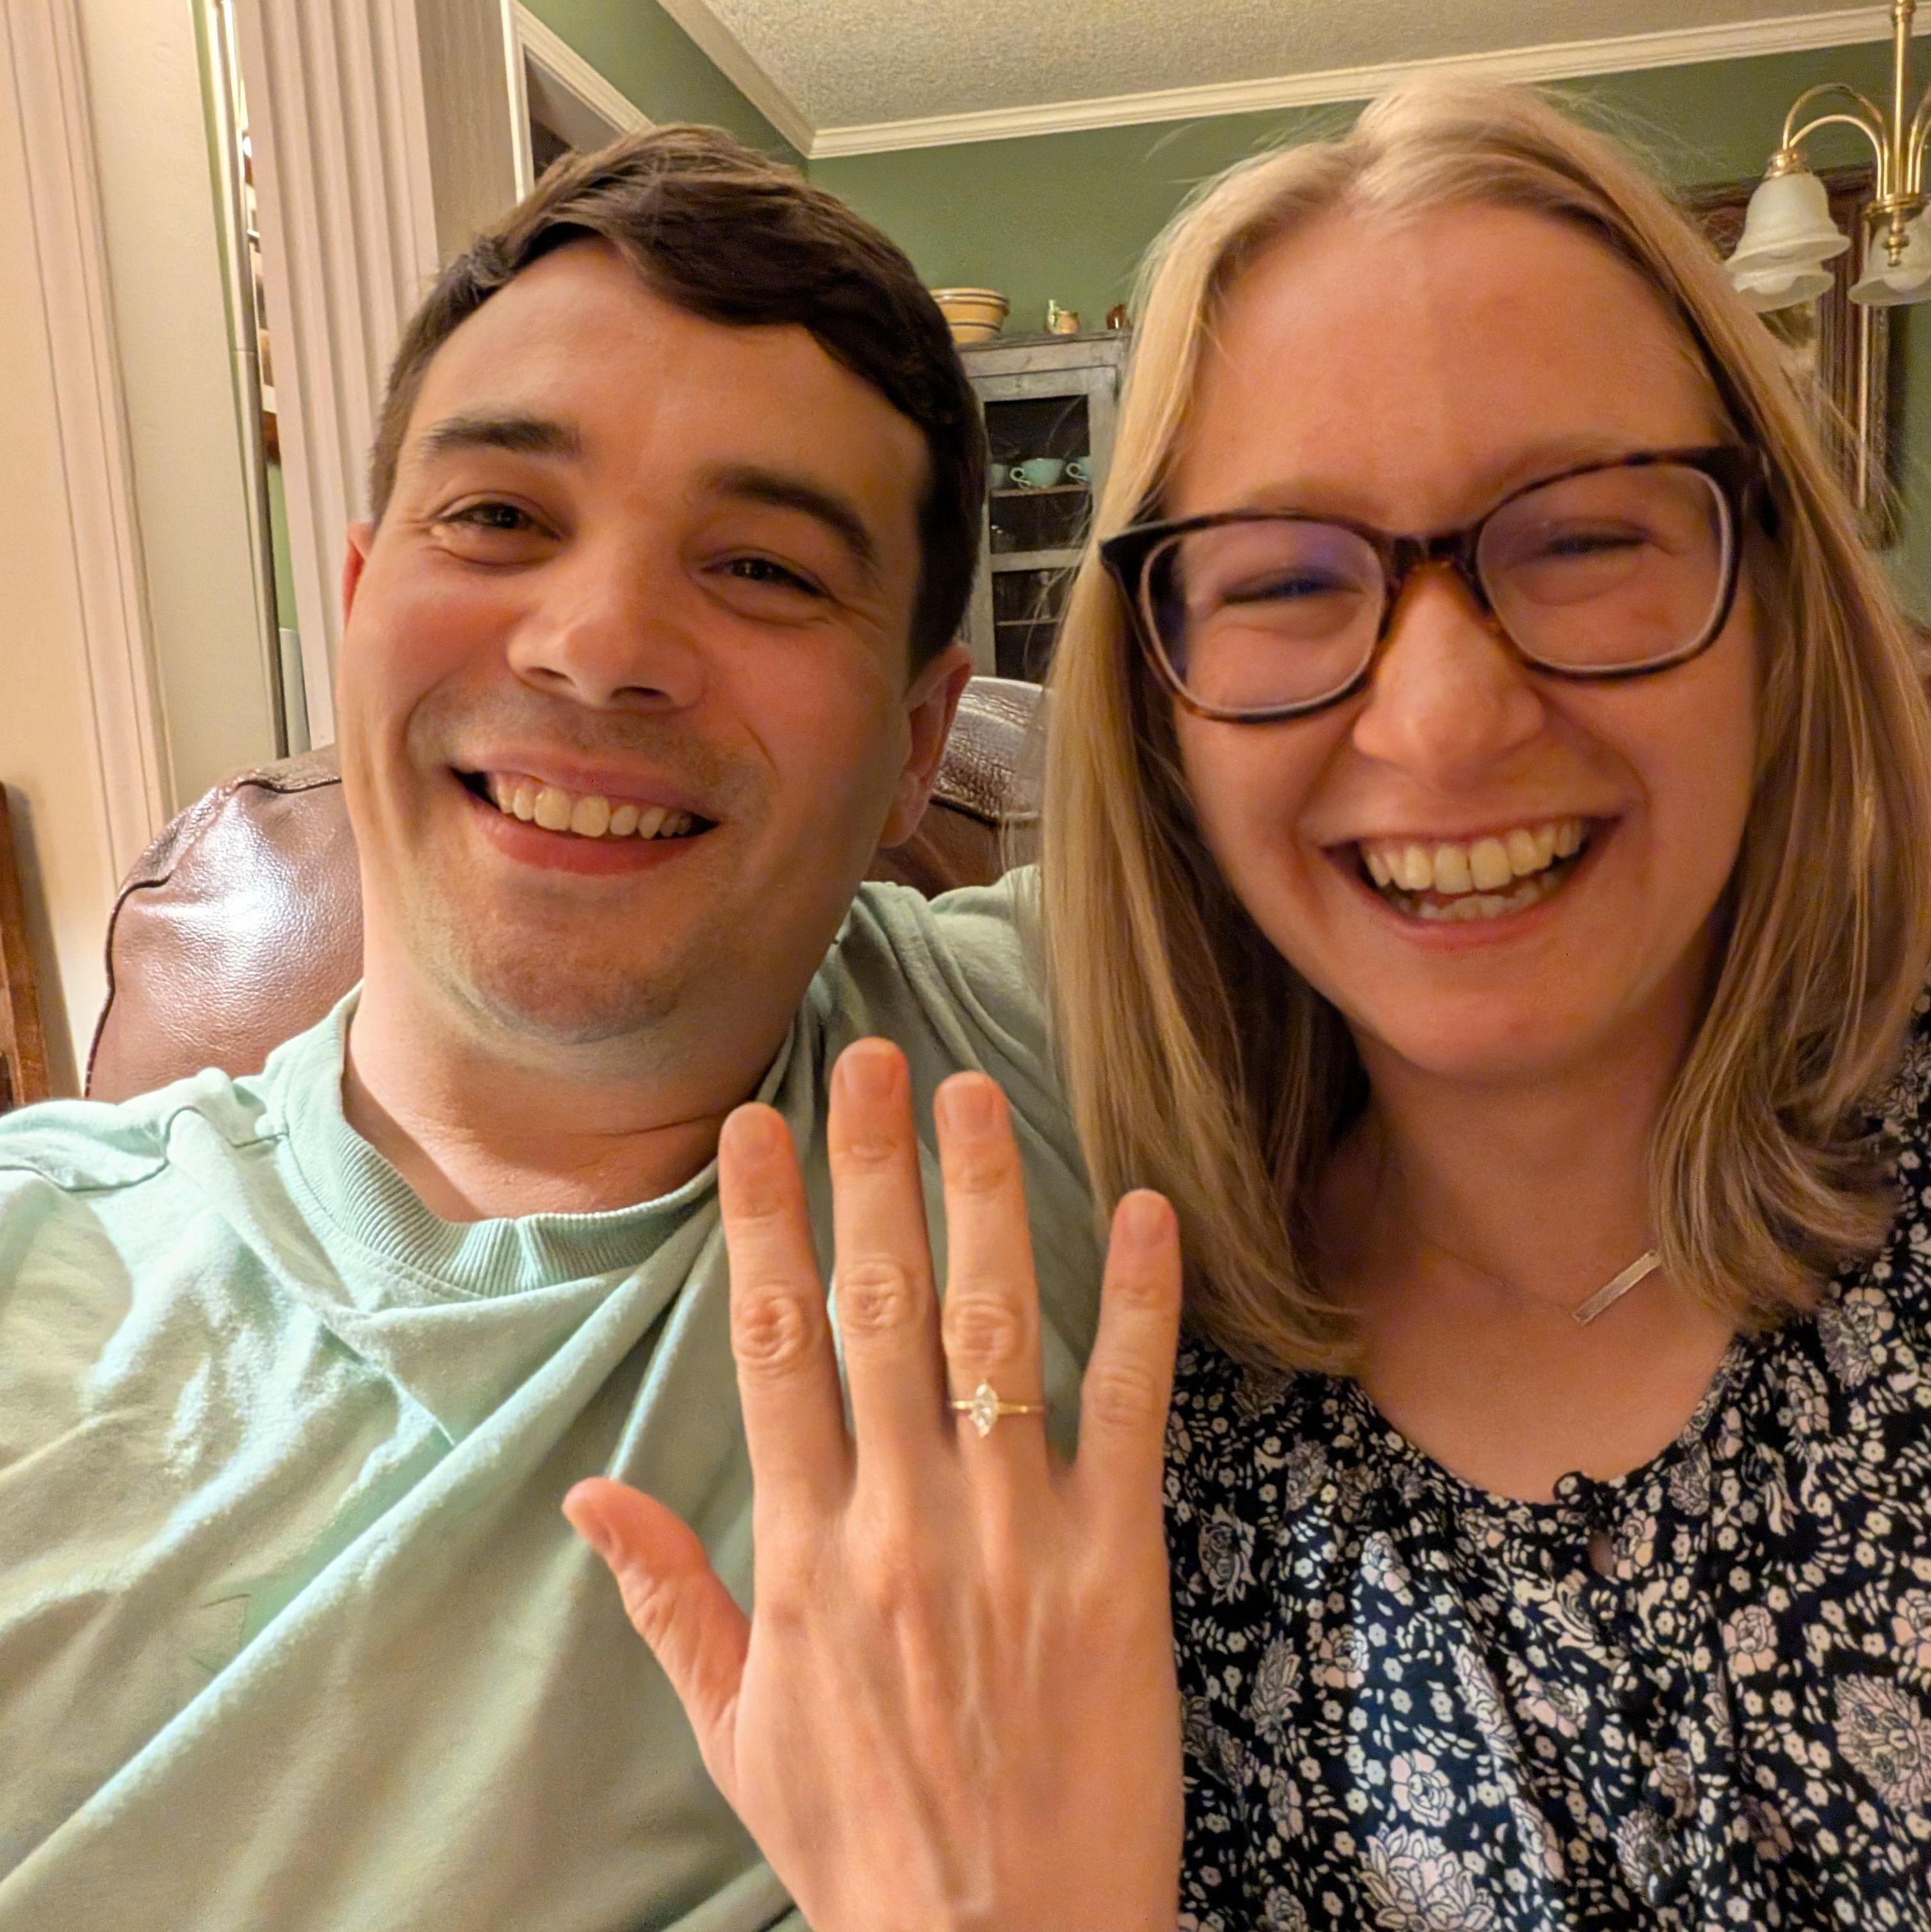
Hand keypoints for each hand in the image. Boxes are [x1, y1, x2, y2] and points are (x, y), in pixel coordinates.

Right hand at [564, 1037, 1183, 1931]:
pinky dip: (1136, 1305)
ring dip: (982, 1201)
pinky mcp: (1114, 1565)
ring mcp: (1013, 1534)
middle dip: (868, 1172)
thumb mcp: (739, 1733)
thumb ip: (673, 1602)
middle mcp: (902, 1518)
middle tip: (869, 1058)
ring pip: (991, 1334)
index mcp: (806, 1553)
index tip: (758, 1125)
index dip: (761, 1226)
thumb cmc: (864, 1842)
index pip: (771, 1350)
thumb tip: (590, 1498)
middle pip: (878, 1309)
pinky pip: (1128, 1412)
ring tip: (972, 1094)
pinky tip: (1141, 1208)